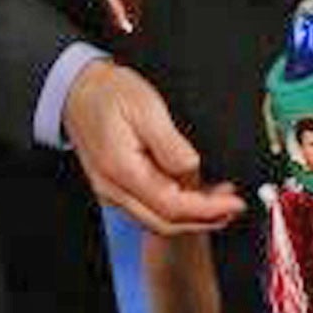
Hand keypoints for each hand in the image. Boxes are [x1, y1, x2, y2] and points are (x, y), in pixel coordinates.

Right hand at [62, 60, 245, 235]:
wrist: (78, 90)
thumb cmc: (110, 93)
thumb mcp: (147, 108)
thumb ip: (171, 146)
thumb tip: (194, 170)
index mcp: (122, 170)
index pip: (171, 206)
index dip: (207, 209)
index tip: (233, 203)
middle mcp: (114, 189)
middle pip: (165, 222)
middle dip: (204, 219)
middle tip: (234, 206)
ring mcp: (113, 191)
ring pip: (157, 219)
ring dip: (191, 216)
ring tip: (221, 201)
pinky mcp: (117, 187)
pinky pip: (149, 207)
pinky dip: (176, 207)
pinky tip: (194, 194)